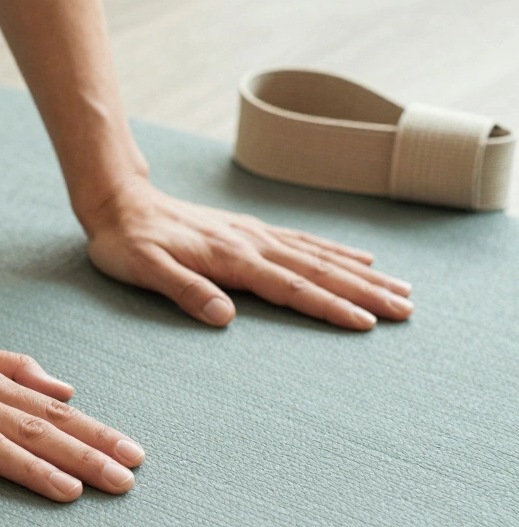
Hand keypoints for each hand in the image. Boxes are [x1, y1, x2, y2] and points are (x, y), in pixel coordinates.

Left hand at [82, 176, 413, 329]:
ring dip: (361, 274)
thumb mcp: (145, 271)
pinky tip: (359, 259)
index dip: (330, 307)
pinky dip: (336, 253)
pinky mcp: (249, 232)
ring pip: (319, 256)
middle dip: (365, 291)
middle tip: (408, 310)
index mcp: (232, 258)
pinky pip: (304, 243)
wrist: (118, 203)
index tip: (366, 323)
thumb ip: (185, 291)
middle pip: (319, 271)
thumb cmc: (127, 244)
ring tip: (401, 288)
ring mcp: (253, 235)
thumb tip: (226, 317)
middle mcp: (251, 243)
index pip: (291, 288)